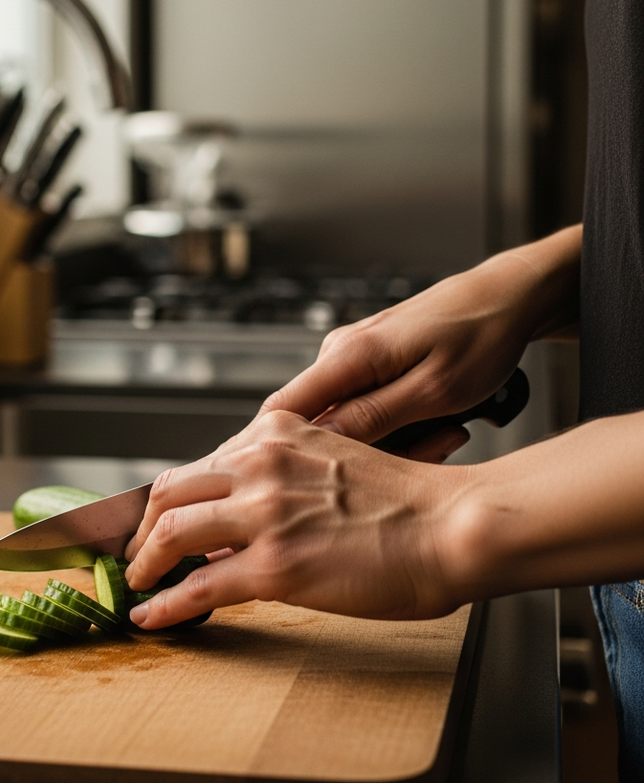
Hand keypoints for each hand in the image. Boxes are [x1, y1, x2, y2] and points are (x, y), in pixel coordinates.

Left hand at [124, 409, 471, 628]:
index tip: (154, 520)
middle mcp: (260, 464)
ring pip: (170, 533)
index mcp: (274, 433)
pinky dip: (166, 603)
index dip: (166, 498)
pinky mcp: (274, 565)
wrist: (450, 525)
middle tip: (135, 551)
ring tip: (138, 582)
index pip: (198, 464)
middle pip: (169, 492)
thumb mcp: (331, 460)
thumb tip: (236, 516)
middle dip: (141, 527)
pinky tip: (152, 614)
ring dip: (143, 563)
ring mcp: (263, 514)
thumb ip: (279, 476)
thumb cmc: (406, 499)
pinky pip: (199, 586)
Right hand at [262, 228, 581, 452]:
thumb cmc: (480, 336)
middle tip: (429, 453)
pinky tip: (438, 425)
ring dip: (391, 442)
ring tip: (447, 434)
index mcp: (347, 355)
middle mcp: (339, 353)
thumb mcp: (435, 390)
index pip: (282, 410)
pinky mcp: (369, 364)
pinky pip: (364, 408)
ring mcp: (353, 358)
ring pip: (345, 421)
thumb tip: (320, 442)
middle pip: (317, 424)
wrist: (507, 300)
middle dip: (362, 455)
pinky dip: (397, 427)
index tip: (304, 486)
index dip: (280, 452)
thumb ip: (373, 417)